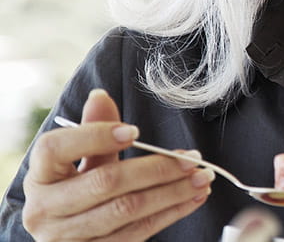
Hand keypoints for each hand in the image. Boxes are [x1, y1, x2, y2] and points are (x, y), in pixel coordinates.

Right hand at [21, 89, 213, 240]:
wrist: (64, 234)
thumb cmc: (74, 189)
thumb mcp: (78, 160)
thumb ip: (92, 129)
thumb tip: (100, 96)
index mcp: (40, 175)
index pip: (56, 148)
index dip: (96, 136)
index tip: (133, 131)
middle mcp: (45, 209)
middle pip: (105, 182)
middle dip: (156, 168)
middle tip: (192, 158)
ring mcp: (67, 236)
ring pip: (127, 209)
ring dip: (172, 191)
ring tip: (202, 177)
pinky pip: (138, 231)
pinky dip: (171, 213)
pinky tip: (193, 198)